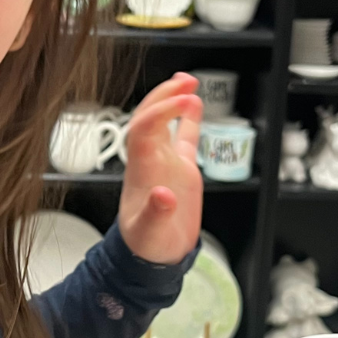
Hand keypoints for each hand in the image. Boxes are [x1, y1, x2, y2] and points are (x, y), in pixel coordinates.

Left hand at [118, 74, 202, 265]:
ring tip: (187, 81)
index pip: (145, 128)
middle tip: (184, 82)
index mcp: (141, 169)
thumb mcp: (149, 233)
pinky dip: (189, 120)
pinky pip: (184, 138)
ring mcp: (165, 162)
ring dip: (173, 100)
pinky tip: (195, 103)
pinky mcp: (180, 170)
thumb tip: (164, 196)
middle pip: (151, 117)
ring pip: (165, 122)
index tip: (182, 101)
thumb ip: (155, 213)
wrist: (152, 257)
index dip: (161, 111)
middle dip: (165, 97)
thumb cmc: (145, 245)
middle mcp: (151, 159)